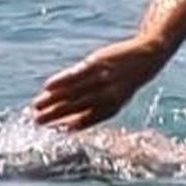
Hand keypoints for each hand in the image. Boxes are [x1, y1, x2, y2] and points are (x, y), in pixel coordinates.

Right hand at [31, 35, 167, 131]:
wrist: (149, 54)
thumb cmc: (126, 80)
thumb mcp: (117, 97)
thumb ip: (95, 108)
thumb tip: (68, 123)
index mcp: (114, 106)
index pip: (88, 119)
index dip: (69, 126)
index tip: (52, 131)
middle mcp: (109, 94)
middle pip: (77, 106)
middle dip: (56, 115)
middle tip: (36, 121)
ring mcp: (104, 77)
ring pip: (74, 91)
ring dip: (53, 100)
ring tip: (36, 106)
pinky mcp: (100, 61)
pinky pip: (77, 73)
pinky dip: (62, 80)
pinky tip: (47, 86)